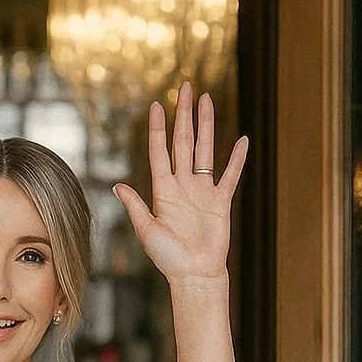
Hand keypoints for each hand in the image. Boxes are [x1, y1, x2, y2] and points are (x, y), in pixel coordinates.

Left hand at [113, 81, 248, 284]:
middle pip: (184, 141)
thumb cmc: (168, 258)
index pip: (160, 150)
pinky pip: (231, 175)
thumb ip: (136, 206)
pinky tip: (243, 139)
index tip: (156, 105)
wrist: (194, 274)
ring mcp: (203, 190)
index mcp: (163, 190)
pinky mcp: (221, 201)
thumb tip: (118, 185)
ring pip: (206, 149)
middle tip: (185, 88)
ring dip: (206, 125)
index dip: (157, 128)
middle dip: (183, 114)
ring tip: (206, 100)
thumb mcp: (147, 230)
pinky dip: (237, 158)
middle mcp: (183, 184)